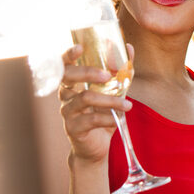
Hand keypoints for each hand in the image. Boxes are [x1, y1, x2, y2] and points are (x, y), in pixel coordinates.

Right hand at [58, 43, 132, 164]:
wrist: (97, 147)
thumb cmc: (103, 114)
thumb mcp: (114, 91)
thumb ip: (120, 71)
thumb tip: (128, 48)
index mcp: (72, 83)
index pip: (64, 64)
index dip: (68, 54)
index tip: (80, 47)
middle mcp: (65, 94)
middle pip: (68, 76)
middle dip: (88, 73)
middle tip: (108, 76)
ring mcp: (67, 111)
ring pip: (84, 98)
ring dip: (109, 100)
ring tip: (127, 105)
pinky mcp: (72, 128)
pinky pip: (90, 119)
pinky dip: (108, 118)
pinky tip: (119, 120)